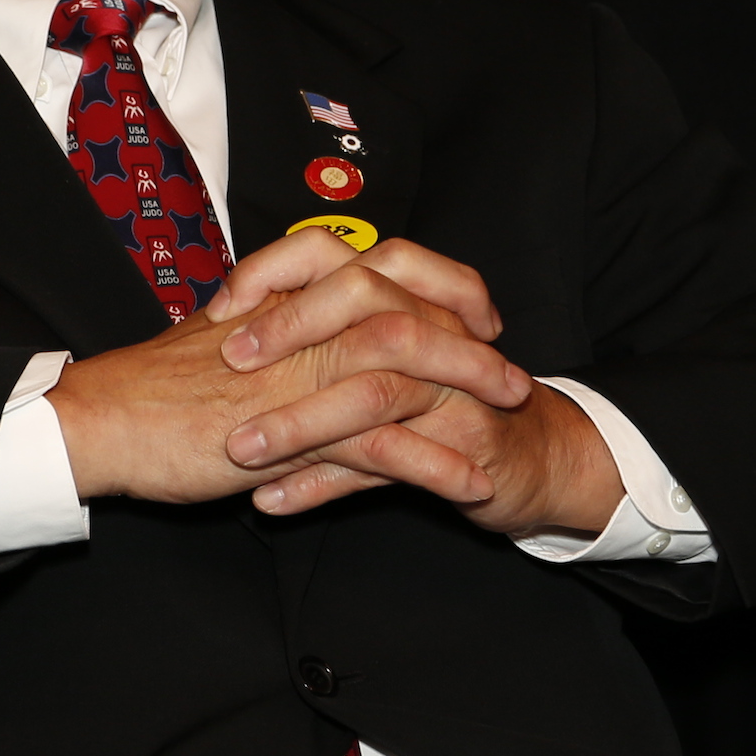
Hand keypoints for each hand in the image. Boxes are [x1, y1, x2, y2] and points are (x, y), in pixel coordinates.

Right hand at [47, 235, 531, 511]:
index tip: (476, 312)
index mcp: (287, 295)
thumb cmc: (148, 389)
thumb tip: (295, 331)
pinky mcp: (293, 429)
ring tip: (510, 421)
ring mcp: (300, 372)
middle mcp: (301, 324)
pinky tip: (468, 484)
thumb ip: (269, 331)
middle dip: (471, 339)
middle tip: (511, 370)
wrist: (101, 421)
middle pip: (411, 309)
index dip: (441, 285)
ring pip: (408, 369)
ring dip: (468, 395)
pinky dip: (435, 465)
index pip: (384, 267)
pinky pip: (382, 445)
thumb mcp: (221, 342)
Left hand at [201, 230, 624, 537]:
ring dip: (301, 423)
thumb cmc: (442, 404)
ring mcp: (451, 388)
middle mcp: (432, 329)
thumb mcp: (379, 359)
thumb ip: (320, 340)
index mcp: (404, 296)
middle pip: (365, 303)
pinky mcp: (463, 448)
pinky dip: (324, 486)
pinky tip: (274, 502)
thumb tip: (227, 331)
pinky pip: (388, 466)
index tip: (224, 304)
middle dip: (291, 329)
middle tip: (230, 357)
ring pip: (373, 392)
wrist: (531, 459)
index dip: (280, 269)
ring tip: (241, 449)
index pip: (341, 253)